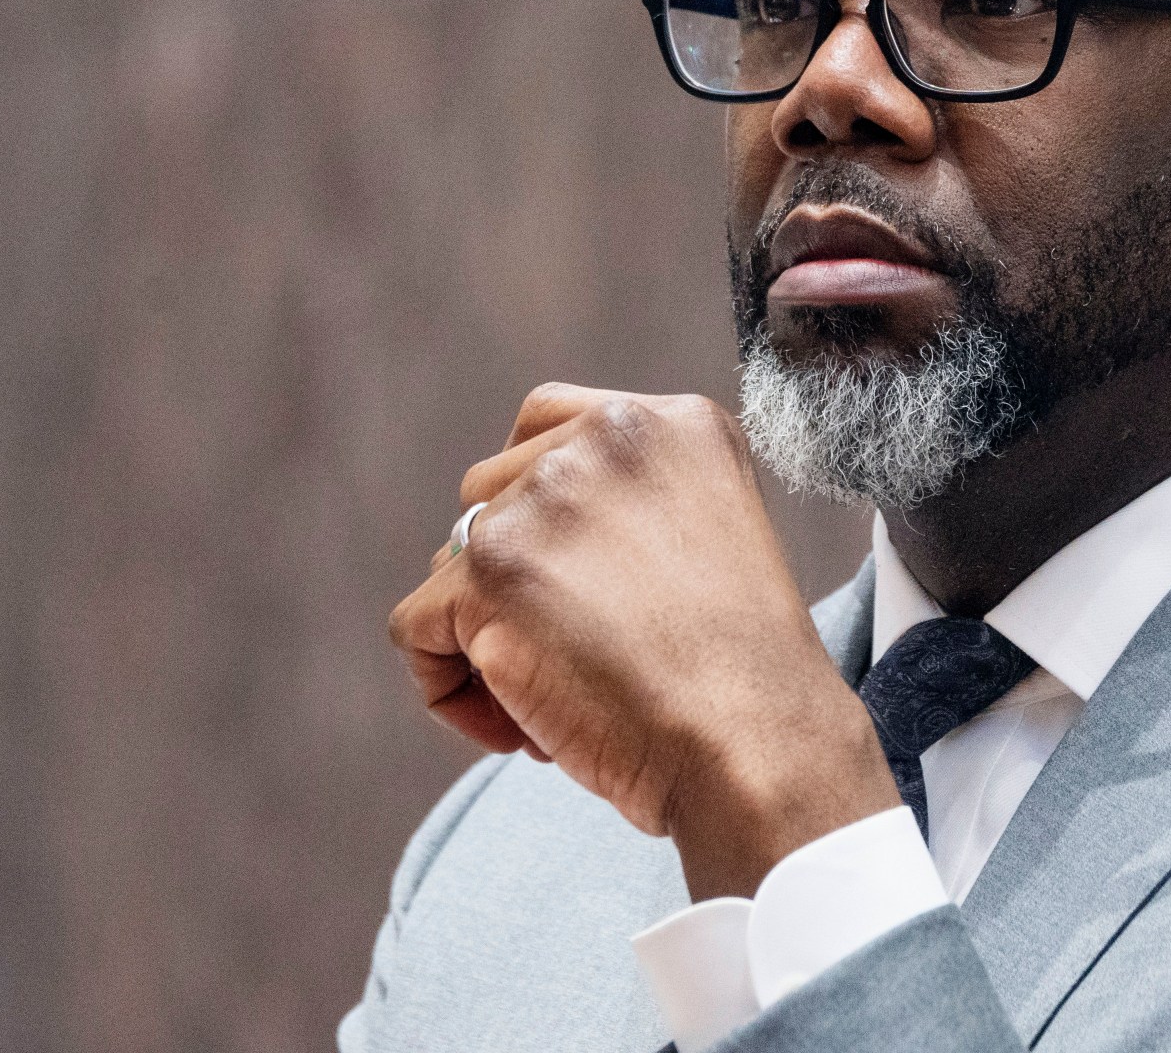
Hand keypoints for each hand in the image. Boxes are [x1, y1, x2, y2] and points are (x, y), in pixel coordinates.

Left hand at [389, 384, 901, 897]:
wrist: (755, 745)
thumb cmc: (743, 681)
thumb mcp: (708, 542)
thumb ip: (625, 509)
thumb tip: (521, 531)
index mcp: (672, 424)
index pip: (547, 425)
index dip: (540, 511)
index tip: (577, 584)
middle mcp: (604, 438)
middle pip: (489, 492)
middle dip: (511, 579)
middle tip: (576, 658)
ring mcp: (541, 499)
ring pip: (450, 563)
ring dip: (482, 637)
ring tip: (558, 702)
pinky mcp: (487, 569)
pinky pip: (416, 627)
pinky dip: (448, 689)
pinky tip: (518, 731)